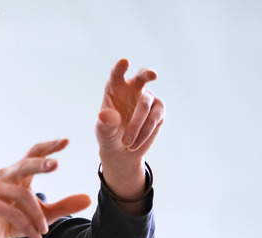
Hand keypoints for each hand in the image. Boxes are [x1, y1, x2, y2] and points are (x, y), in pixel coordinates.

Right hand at [0, 139, 91, 237]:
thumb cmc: (14, 221)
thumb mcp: (43, 214)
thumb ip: (64, 205)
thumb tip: (89, 198)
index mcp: (19, 174)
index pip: (34, 154)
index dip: (49, 147)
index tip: (66, 141)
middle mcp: (6, 176)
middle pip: (25, 164)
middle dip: (40, 164)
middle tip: (56, 164)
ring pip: (23, 195)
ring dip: (38, 215)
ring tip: (45, 230)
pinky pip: (12, 212)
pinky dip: (27, 225)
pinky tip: (36, 236)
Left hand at [96, 59, 164, 199]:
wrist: (121, 151)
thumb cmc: (109, 135)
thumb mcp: (103, 131)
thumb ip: (105, 123)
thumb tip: (105, 115)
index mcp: (115, 87)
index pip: (117, 74)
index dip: (120, 67)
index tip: (124, 62)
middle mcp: (134, 89)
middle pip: (142, 76)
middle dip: (147, 74)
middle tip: (153, 75)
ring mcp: (148, 99)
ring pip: (146, 105)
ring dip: (137, 125)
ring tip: (126, 143)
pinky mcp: (159, 111)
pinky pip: (154, 118)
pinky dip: (144, 132)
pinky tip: (135, 144)